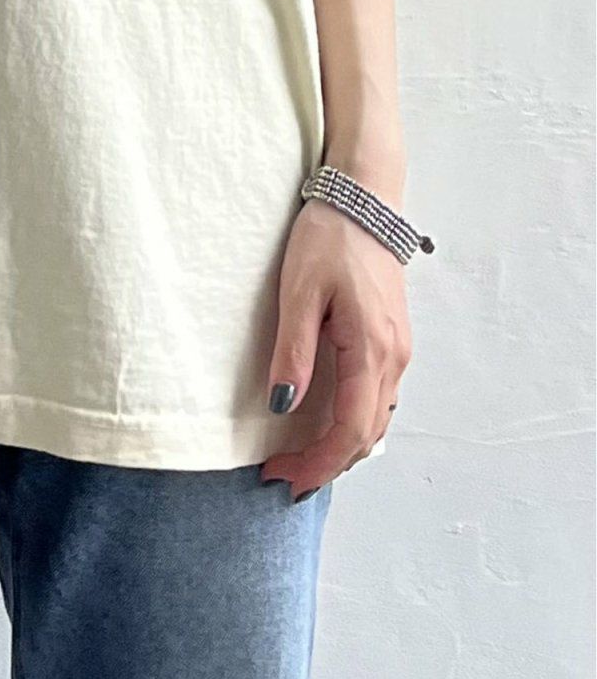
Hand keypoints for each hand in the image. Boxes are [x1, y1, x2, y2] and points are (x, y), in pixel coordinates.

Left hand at [258, 185, 413, 501]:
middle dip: (325, 462)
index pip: (351, 431)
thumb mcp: (299, 293)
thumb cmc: (329, 239)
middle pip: (366, 434)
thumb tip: (283, 406)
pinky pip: (377, 397)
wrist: (365, 199)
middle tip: (281, 474)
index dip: (319, 463)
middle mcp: (394, 359)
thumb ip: (293, 352)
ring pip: (375, 419)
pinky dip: (352, 421)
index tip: (285, 479)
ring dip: (340, 445)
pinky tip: (323, 421)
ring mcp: (398, 350)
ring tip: (296, 455)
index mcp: (371, 351)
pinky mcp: (392, 340)